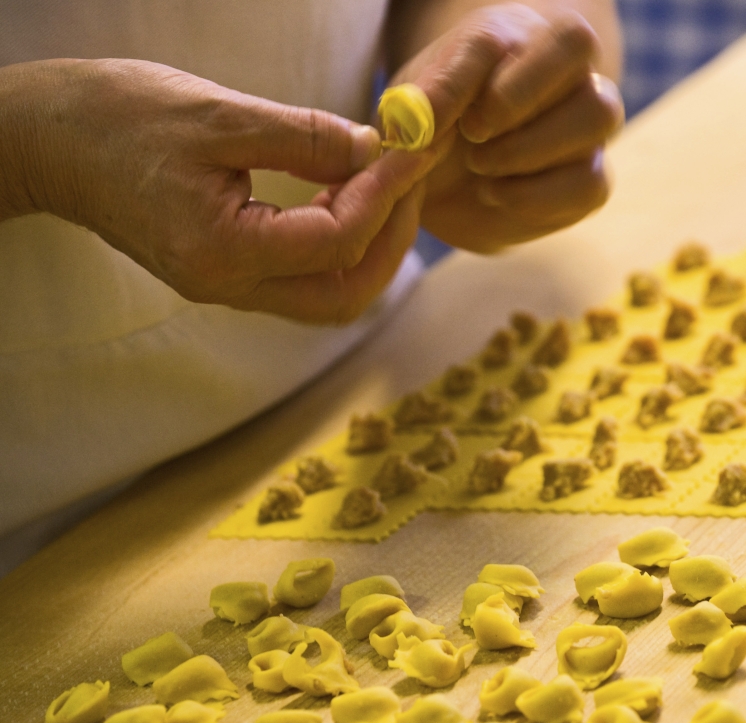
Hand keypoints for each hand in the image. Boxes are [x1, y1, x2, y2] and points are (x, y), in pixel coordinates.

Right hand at [0, 58, 435, 322]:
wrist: (45, 141)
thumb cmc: (117, 117)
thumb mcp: (221, 115)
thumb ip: (306, 138)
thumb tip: (375, 151)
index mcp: (224, 253)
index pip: (337, 242)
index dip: (385, 194)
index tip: (410, 150)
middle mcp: (228, 286)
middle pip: (345, 295)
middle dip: (391, 240)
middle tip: (410, 180)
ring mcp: (226, 287)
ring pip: (328, 295)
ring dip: (369, 246)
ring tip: (384, 184)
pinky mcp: (226, 272)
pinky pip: (302, 276)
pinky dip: (338, 243)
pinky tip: (346, 193)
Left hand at [390, 4, 624, 252]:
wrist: (439, 181)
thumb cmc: (436, 121)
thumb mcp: (417, 100)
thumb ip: (426, 96)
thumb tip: (425, 116)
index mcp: (534, 39)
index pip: (561, 36)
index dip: (517, 80)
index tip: (468, 118)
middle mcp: (571, 76)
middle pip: (588, 63)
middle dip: (525, 106)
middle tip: (473, 136)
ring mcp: (586, 129)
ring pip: (599, 116)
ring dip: (531, 150)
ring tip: (480, 167)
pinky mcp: (588, 180)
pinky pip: (591, 184)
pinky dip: (537, 196)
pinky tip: (497, 195)